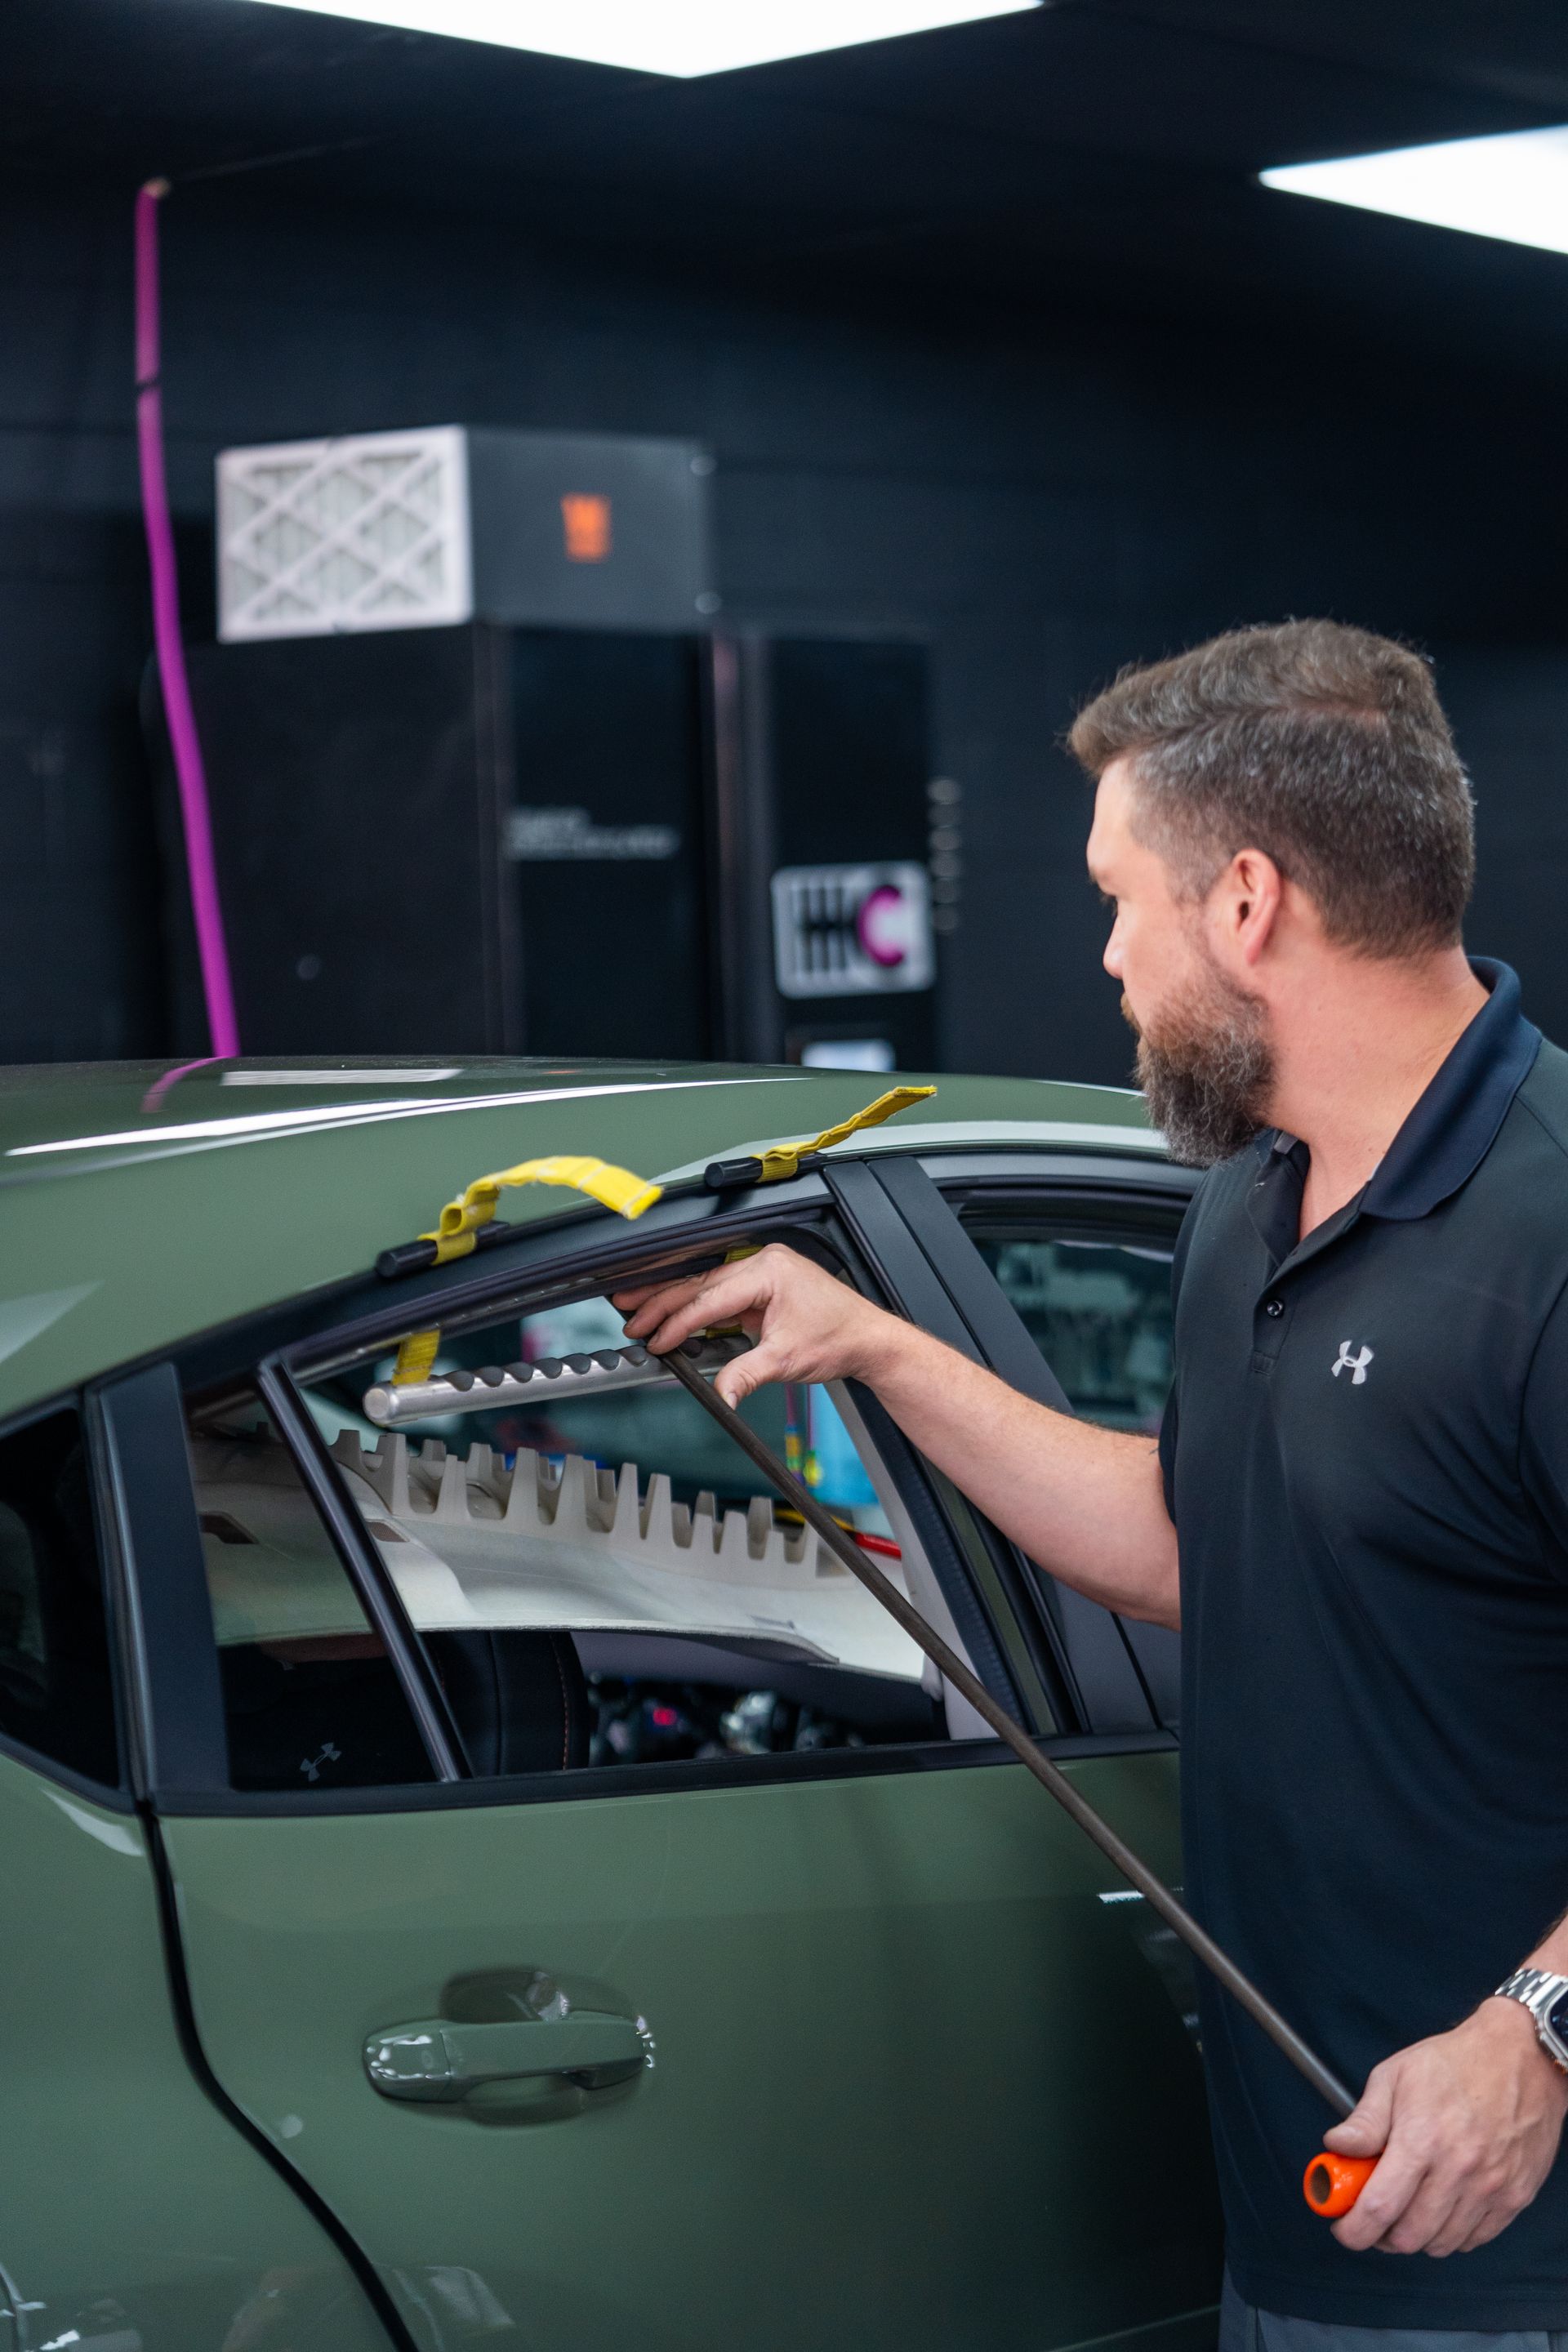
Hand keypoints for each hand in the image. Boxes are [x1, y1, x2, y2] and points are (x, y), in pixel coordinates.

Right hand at [612, 1243, 903, 1408]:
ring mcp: (763, 1271)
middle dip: (661, 1301)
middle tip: (629, 1315)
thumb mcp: (785, 1361)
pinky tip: (673, 1315)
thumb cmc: (839, 1338)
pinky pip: (720, 1293)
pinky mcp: (763, 1285)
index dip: (678, 1321)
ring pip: (705, 1285)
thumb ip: (744, 1375)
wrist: (868, 1339)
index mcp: (768, 1270)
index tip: (656, 1339)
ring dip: (672, 1299)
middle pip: (700, 1283)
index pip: (710, 1297)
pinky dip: (696, 1305)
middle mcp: (763, 1263)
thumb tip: (719, 1394)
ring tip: (638, 1308)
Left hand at [1324, 1997, 1567, 2257]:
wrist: (1519, 2056)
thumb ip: (1364, 2120)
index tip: (1344, 2228)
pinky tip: (1440, 2208)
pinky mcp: (1514, 2196)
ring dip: (1416, 2237)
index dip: (1354, 2229)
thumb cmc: (1455, 2063)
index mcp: (1422, 2139)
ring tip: (1406, 2209)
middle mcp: (1459, 2170)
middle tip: (1373, 2216)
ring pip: (1442, 2243)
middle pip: (1410, 2236)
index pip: (1380, 2207)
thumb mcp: (1395, 2077)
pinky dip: (1451, 2235)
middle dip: (1381, 2236)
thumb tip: (1336, 2147)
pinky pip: (1474, 2239)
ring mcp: (1491, 2188)